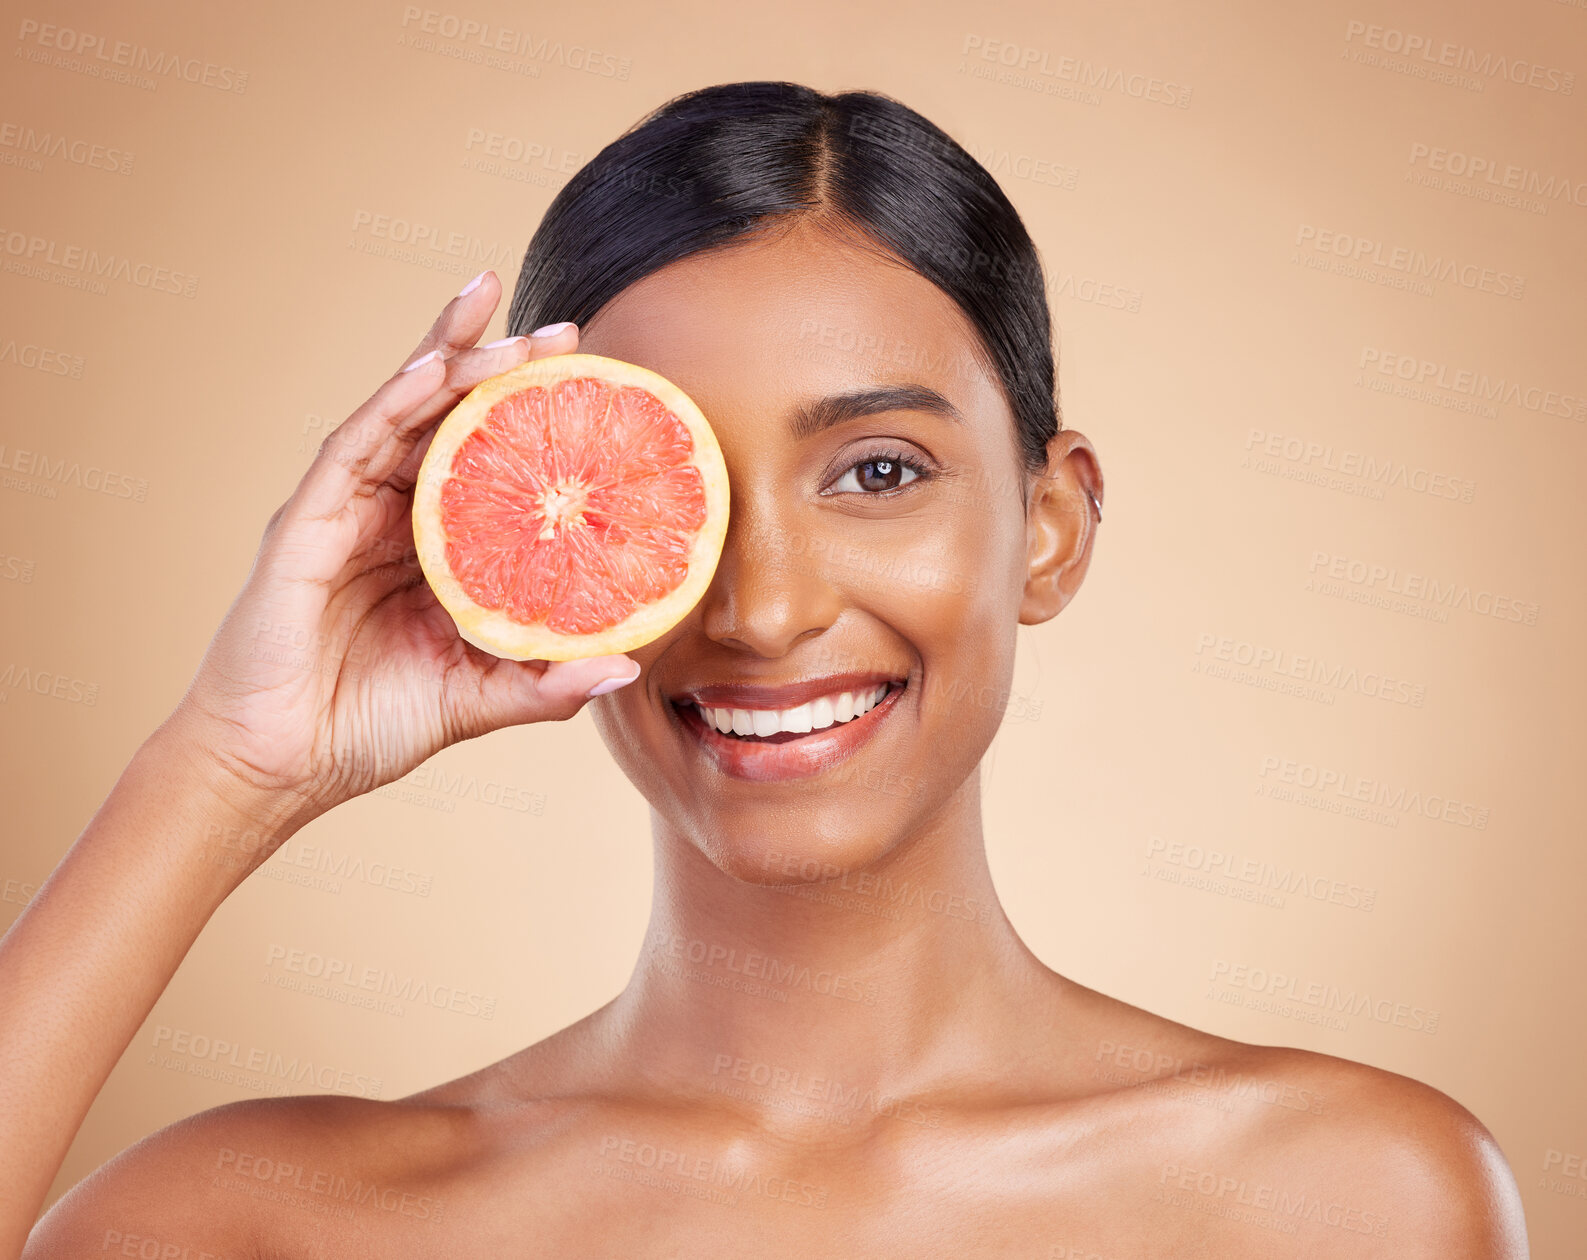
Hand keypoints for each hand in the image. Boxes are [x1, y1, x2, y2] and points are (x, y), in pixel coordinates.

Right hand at [164, 272, 639, 828]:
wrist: (282, 768)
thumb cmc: (368, 726)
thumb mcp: (477, 698)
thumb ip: (545, 681)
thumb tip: (628, 665)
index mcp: (429, 545)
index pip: (483, 459)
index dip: (529, 417)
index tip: (592, 384)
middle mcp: (387, 514)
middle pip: (445, 417)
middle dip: (496, 363)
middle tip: (564, 331)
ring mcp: (344, 511)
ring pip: (401, 413)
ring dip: (451, 360)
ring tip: (502, 317)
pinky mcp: (305, 522)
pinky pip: (353, 446)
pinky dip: (395, 403)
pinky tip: (435, 369)